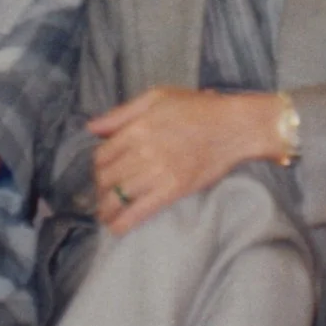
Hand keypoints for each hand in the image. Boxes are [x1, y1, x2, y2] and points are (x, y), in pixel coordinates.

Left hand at [88, 87, 279, 237]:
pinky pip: (140, 210)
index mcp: (137, 127)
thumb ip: (122, 113)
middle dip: (100, 189)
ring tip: (106, 214)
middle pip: (107, 177)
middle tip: (104, 195)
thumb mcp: (157, 97)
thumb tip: (92, 127)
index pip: (102, 155)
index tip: (102, 174)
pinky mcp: (174, 189)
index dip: (98, 168)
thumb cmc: (198, 108)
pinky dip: (124, 222)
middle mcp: (142, 150)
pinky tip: (117, 228)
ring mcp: (158, 171)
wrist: (234, 126)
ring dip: (107, 208)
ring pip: (118, 196)